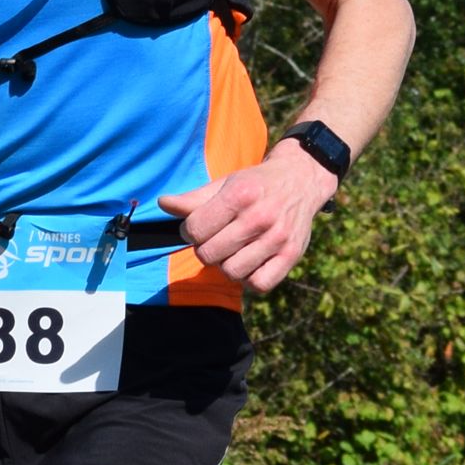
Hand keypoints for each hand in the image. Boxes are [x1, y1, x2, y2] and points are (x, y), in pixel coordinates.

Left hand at [160, 143, 341, 293]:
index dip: (190, 231)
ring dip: (226, 265)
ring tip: (232, 251)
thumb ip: (194, 199)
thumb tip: (163, 204)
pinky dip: (249, 279)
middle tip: (216, 239)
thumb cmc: (256, 184)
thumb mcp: (226, 183)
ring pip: (232, 272)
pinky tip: (249, 263)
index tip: (199, 227)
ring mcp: (277, 238)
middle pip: (209, 254)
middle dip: (206, 249)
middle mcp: (260, 217)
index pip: (195, 229)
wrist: (301, 180)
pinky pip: (259, 284)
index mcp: (239, 195)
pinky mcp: (292, 255)